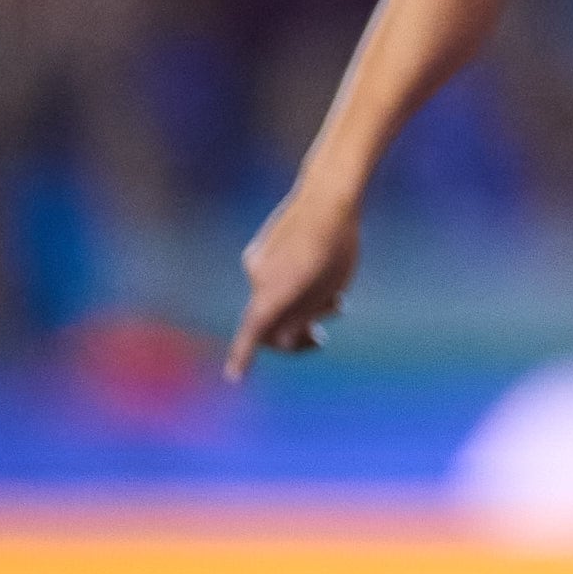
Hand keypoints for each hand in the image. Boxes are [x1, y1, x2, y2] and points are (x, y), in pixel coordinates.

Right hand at [228, 184, 363, 380]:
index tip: (234, 378)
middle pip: (267, 323)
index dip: (243, 356)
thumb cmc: (338, 245)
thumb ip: (305, 315)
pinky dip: (291, 290)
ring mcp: (254, 263)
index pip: (253, 330)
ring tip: (337, 304)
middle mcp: (257, 277)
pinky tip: (322, 282)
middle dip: (292, 337)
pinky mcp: (257, 252)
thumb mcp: (330, 286)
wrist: (328, 196)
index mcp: (276, 289)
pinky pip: (270, 282)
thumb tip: (282, 336)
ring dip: (298, 311)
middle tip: (320, 342)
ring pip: (270, 302)